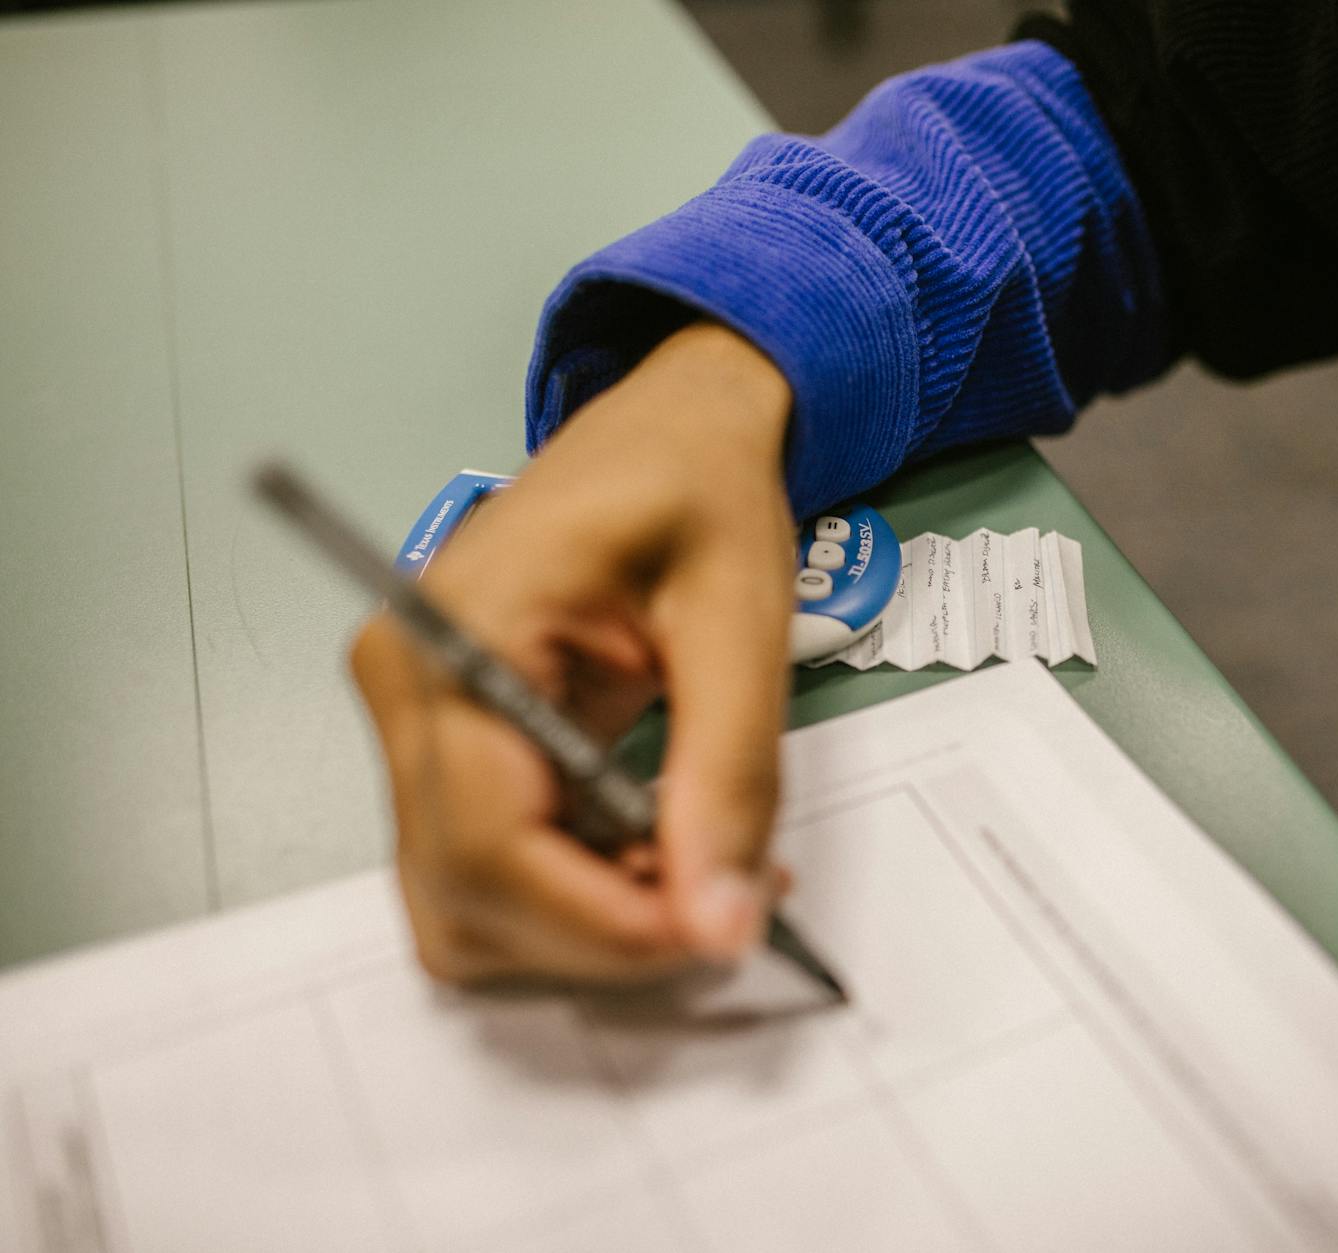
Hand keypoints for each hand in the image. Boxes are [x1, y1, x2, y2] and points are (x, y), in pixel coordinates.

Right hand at [351, 322, 796, 982]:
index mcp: (457, 632)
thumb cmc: (696, 489)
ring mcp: (416, 723)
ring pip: (471, 903)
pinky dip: (580, 894)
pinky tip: (667, 853)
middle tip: (732, 903)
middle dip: (604, 933)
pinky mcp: (449, 748)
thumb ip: (727, 773)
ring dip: (590, 926)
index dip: (602, 920)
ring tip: (704, 870)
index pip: (491, 840)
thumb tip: (718, 921)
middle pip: (469, 891)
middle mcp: (407, 686)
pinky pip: (494, 867)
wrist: (671, 432)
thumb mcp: (738, 617)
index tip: (717, 931)